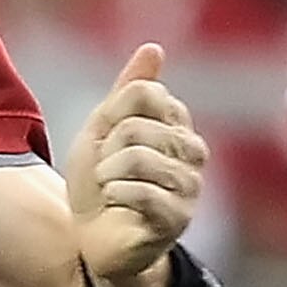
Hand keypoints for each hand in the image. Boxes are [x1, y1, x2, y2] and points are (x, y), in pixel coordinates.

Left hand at [67, 44, 209, 286]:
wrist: (94, 238)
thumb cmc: (101, 183)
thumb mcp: (104, 130)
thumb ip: (128, 91)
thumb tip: (154, 48)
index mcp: (177, 124)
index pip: (143, 93)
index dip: (111, 117)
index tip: (108, 142)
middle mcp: (192, 151)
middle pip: (136, 126)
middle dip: (107, 151)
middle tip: (108, 172)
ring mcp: (190, 185)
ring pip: (137, 157)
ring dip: (108, 175)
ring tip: (111, 188)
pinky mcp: (178, 217)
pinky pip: (141, 191)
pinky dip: (115, 195)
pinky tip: (116, 203)